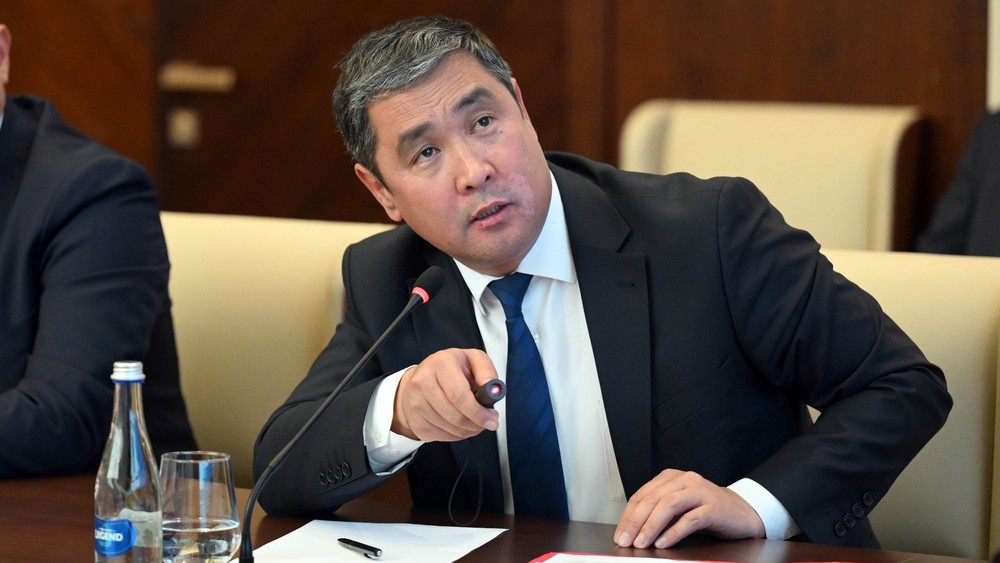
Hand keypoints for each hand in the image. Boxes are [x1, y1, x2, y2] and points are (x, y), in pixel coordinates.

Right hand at [391, 348, 500, 441]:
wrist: (418, 379)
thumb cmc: (448, 369)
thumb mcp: (472, 359)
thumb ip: (486, 371)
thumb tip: (493, 390)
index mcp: (440, 364)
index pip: (459, 395)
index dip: (477, 412)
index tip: (491, 420)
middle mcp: (423, 382)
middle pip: (454, 415)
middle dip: (476, 424)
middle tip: (487, 423)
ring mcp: (416, 403)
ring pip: (449, 428)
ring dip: (467, 430)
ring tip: (473, 421)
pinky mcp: (414, 421)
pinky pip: (441, 436)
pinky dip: (455, 435)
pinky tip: (458, 424)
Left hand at [614, 469, 764, 548]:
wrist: (743, 512)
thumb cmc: (707, 511)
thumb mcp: (679, 508)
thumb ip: (658, 513)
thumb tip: (632, 532)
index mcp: (671, 478)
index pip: (642, 495)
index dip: (628, 516)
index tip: (619, 535)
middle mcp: (684, 480)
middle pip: (652, 499)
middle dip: (635, 522)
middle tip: (626, 541)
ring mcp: (699, 491)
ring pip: (668, 506)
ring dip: (651, 526)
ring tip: (642, 543)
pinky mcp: (713, 506)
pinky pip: (689, 518)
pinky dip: (674, 532)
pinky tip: (664, 543)